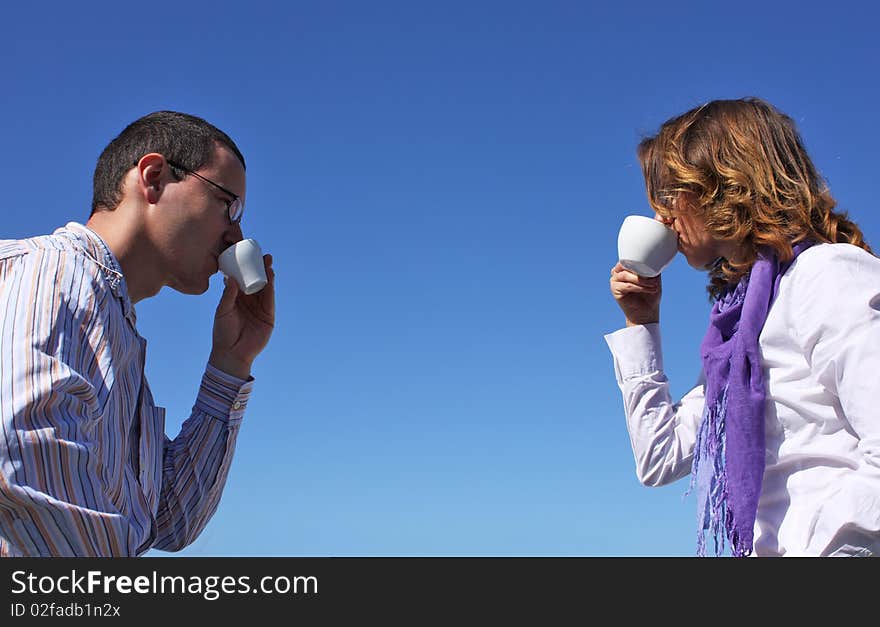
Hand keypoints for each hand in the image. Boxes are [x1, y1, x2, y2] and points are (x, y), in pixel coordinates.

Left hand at [209, 254, 275, 378]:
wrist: (232, 353)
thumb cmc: (223, 333)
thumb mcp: (222, 311)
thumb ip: (228, 295)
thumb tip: (231, 278)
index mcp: (235, 299)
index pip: (241, 280)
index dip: (244, 268)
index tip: (245, 255)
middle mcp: (248, 301)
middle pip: (255, 280)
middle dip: (259, 268)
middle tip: (261, 254)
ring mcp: (259, 308)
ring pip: (264, 287)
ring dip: (267, 274)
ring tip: (268, 261)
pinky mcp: (268, 315)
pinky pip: (270, 298)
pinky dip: (271, 287)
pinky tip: (271, 276)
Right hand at [609, 262, 660, 326]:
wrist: (647, 313)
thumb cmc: (650, 295)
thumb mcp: (654, 279)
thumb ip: (653, 268)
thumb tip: (655, 260)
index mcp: (626, 267)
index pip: (629, 258)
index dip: (639, 260)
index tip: (652, 266)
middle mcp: (618, 273)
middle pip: (625, 265)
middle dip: (640, 270)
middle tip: (654, 278)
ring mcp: (615, 281)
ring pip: (626, 275)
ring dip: (641, 280)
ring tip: (653, 285)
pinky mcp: (615, 290)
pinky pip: (627, 286)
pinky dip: (639, 287)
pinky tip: (648, 290)